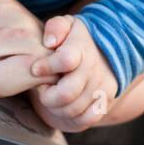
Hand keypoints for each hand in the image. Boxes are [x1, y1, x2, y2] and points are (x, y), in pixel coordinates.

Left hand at [26, 15, 118, 132]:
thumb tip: (49, 42)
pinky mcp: (106, 101)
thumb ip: (56, 27)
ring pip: (73, 109)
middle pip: (66, 93)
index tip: (35, 68)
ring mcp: (102, 87)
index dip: (47, 67)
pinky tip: (64, 105)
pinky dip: (72, 117)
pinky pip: (87, 119)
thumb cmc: (76, 38)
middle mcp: (94, 69)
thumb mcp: (66, 24)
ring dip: (56, 107)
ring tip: (52, 94)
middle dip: (47, 95)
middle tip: (43, 87)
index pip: (65, 60)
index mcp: (82, 47)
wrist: (108, 50)